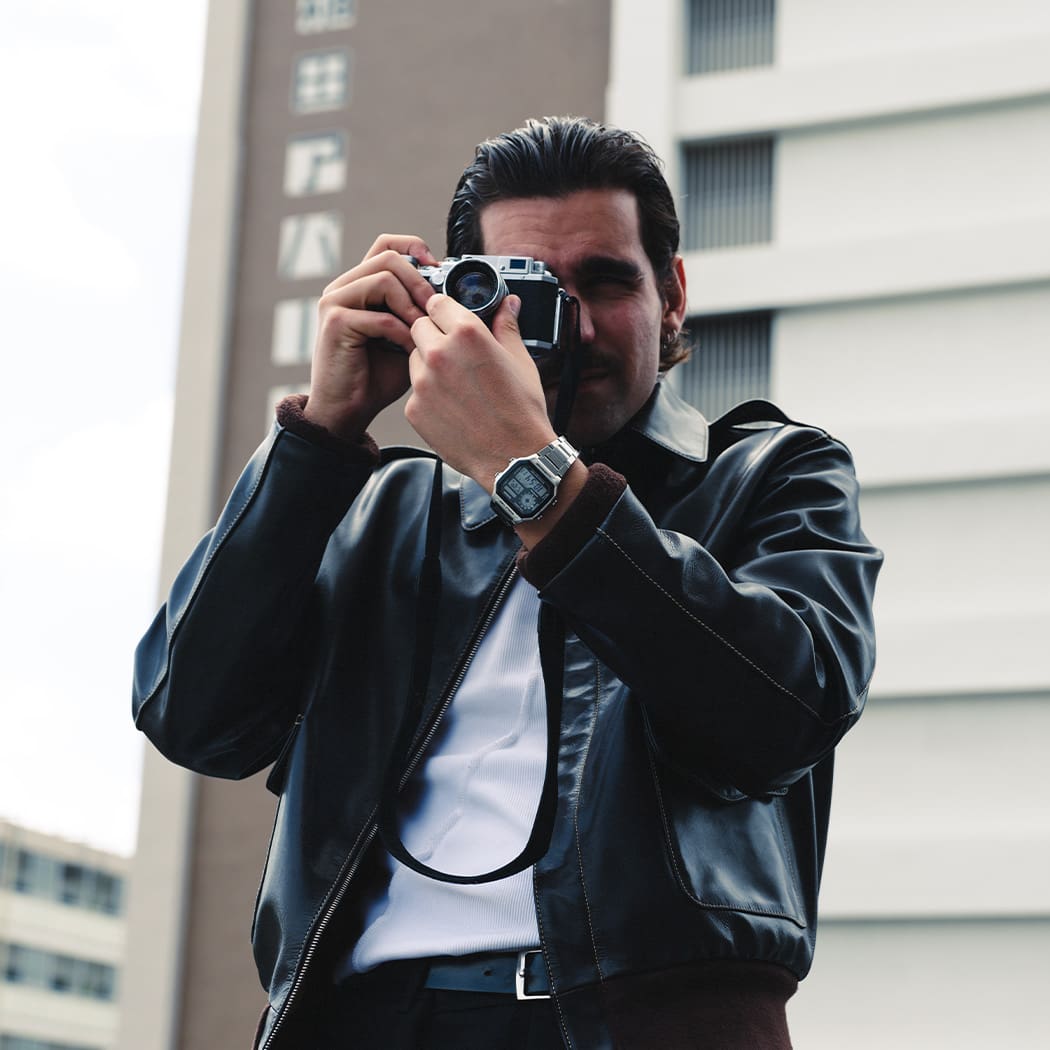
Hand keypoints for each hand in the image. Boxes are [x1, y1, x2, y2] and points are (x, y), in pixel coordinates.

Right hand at [304, 235, 439, 440]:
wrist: (349, 409)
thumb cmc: (378, 376)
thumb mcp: (409, 336)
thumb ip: (422, 313)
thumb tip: (455, 295)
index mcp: (359, 284)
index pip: (386, 244)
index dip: (415, 248)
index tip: (438, 269)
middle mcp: (343, 287)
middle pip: (389, 257)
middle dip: (421, 281)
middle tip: (437, 308)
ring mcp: (335, 302)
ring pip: (384, 279)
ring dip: (412, 306)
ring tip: (423, 331)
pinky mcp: (335, 323)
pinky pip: (380, 316)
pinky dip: (402, 333)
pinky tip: (409, 350)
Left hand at [405, 293, 556, 488]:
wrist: (514, 460)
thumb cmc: (521, 413)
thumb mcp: (519, 361)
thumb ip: (507, 326)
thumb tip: (508, 304)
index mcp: (467, 334)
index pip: (437, 302)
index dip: (444, 309)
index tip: (449, 317)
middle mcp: (439, 354)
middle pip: (419, 327)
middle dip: (434, 334)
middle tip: (456, 353)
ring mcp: (423, 384)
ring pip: (414, 359)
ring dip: (428, 363)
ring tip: (457, 383)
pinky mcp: (414, 410)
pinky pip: (414, 391)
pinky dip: (428, 394)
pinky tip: (452, 405)